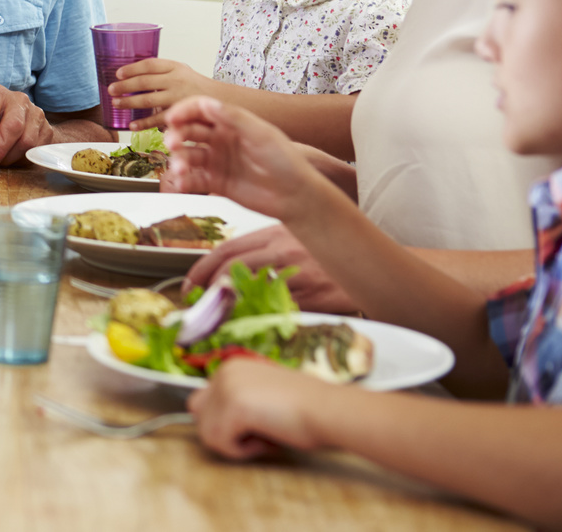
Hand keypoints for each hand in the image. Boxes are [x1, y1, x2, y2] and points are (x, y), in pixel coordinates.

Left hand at [0, 84, 51, 165]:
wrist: (19, 118)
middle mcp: (18, 99)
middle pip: (14, 125)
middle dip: (1, 147)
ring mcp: (35, 113)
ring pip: (27, 140)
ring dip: (11, 155)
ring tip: (1, 160)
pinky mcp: (47, 128)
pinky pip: (36, 148)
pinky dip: (23, 157)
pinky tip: (13, 156)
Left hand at [105, 58, 210, 128]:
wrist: (223, 101)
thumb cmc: (197, 86)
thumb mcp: (182, 71)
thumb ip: (163, 72)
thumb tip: (133, 75)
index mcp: (175, 67)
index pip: (149, 64)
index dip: (131, 68)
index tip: (118, 73)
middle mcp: (176, 80)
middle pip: (144, 81)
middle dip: (125, 86)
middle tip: (111, 90)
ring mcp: (178, 97)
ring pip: (148, 100)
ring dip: (129, 102)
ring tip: (116, 104)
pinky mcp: (180, 113)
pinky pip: (157, 119)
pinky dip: (142, 122)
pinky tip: (131, 124)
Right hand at [160, 97, 321, 219]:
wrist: (295, 196)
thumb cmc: (286, 161)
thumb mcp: (262, 134)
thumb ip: (234, 118)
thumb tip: (207, 103)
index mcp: (231, 122)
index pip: (201, 110)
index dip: (184, 111)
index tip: (171, 118)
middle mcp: (221, 139)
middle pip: (189, 131)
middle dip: (177, 135)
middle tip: (172, 143)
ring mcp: (216, 161)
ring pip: (187, 156)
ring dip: (178, 160)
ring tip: (179, 170)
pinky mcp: (215, 183)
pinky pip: (192, 179)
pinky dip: (182, 181)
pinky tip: (180, 183)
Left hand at [184, 225, 359, 312]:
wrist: (371, 262)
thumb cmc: (330, 251)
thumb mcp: (294, 239)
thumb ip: (264, 251)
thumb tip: (230, 275)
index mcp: (274, 233)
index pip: (226, 249)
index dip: (201, 268)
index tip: (190, 284)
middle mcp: (283, 250)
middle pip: (231, 269)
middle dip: (206, 290)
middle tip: (196, 307)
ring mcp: (299, 273)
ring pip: (252, 291)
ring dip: (229, 307)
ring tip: (217, 321)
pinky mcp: (317, 296)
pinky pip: (281, 310)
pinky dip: (262, 321)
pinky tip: (254, 328)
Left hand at [190, 358, 340, 459]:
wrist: (330, 410)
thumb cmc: (307, 409)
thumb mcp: (264, 395)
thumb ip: (240, 401)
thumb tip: (219, 423)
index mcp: (232, 367)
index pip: (205, 403)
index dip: (226, 423)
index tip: (255, 426)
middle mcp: (224, 372)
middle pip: (199, 416)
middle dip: (223, 433)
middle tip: (257, 435)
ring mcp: (227, 387)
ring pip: (206, 433)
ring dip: (234, 444)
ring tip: (264, 436)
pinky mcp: (233, 406)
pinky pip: (221, 442)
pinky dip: (243, 451)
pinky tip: (267, 440)